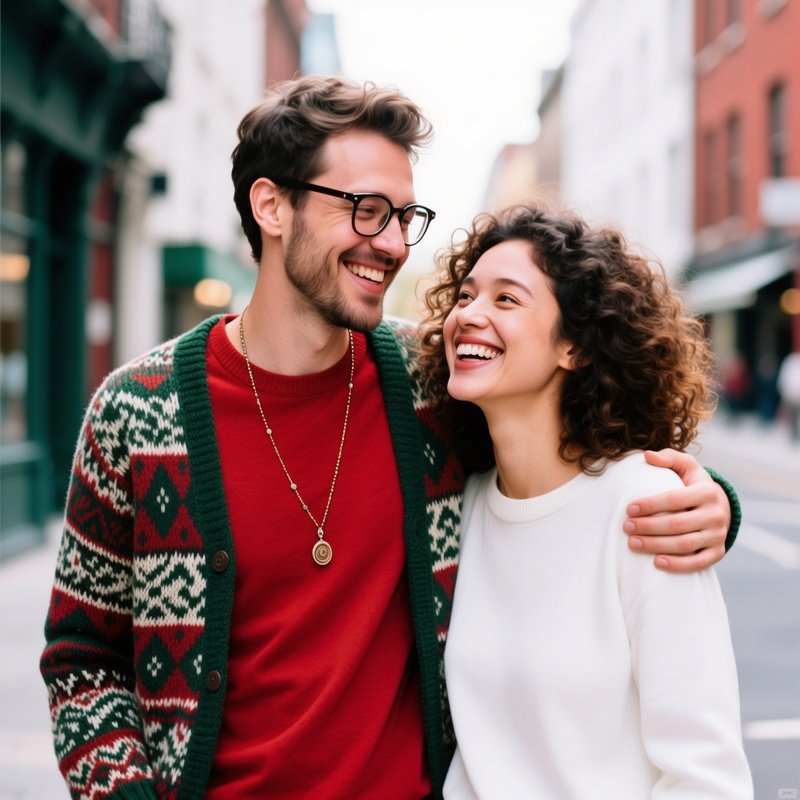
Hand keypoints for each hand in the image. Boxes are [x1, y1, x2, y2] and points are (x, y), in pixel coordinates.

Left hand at [623, 449, 730, 572]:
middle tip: (626, 527)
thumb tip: (647, 456)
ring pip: (685, 545)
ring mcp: (718, 535)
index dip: (650, 505)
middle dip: (648, 527)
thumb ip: (668, 457)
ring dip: (656, 545)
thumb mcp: (686, 466)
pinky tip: (655, 562)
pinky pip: (697, 563)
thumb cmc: (693, 484)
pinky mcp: (717, 552)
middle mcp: (716, 514)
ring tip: (632, 543)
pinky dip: (677, 565)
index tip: (628, 509)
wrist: (719, 507)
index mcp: (707, 491)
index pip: (674, 499)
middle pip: (678, 524)